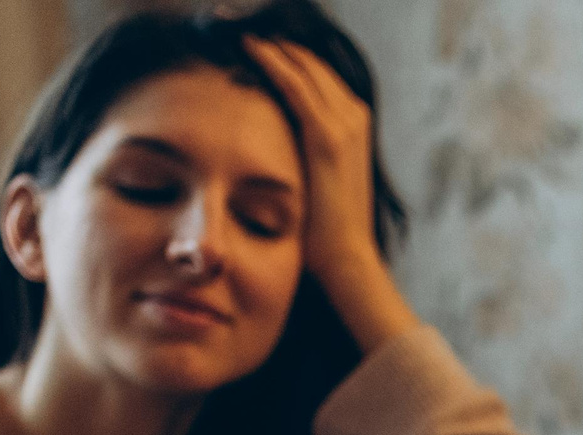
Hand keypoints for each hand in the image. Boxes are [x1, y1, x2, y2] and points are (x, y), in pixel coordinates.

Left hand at [245, 37, 419, 351]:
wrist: (346, 262)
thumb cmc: (322, 230)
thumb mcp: (310, 177)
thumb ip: (294, 149)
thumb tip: (259, 138)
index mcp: (351, 120)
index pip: (311, 68)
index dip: (278, 48)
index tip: (241, 35)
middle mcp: (353, 113)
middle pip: (307, 56)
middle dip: (269, 35)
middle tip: (229, 19)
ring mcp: (344, 123)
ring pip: (301, 62)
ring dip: (266, 40)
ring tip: (231, 24)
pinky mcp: (328, 137)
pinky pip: (295, 84)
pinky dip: (270, 61)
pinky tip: (245, 46)